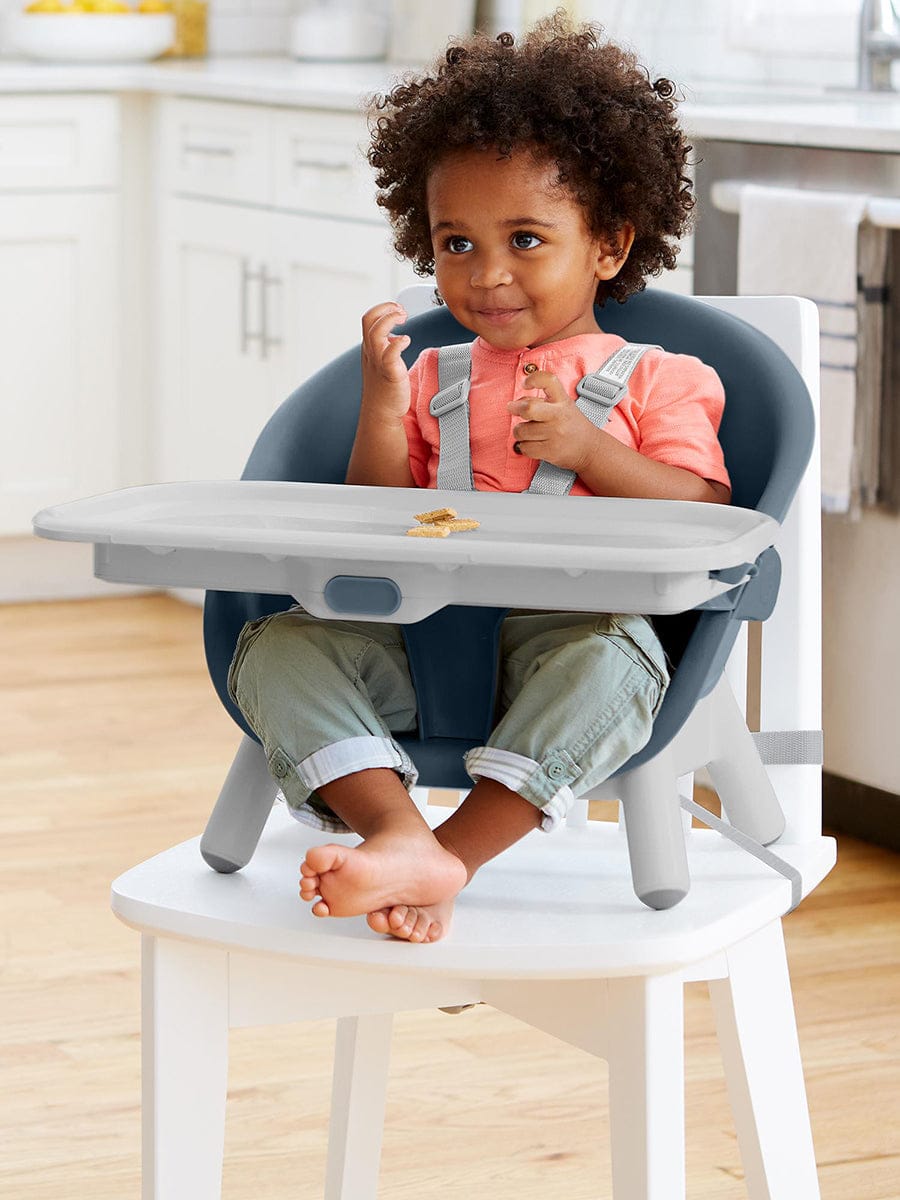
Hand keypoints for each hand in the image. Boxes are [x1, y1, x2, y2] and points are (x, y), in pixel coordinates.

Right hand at [361, 301, 411, 421]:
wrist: (381, 413)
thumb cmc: (385, 389)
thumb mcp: (382, 362)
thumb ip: (387, 348)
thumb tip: (396, 337)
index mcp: (369, 348)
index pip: (369, 318)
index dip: (383, 309)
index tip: (398, 310)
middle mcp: (371, 352)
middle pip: (368, 320)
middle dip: (385, 309)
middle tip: (402, 312)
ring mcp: (379, 362)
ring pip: (376, 332)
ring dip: (390, 319)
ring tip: (403, 319)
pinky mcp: (389, 373)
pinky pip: (390, 354)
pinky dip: (398, 343)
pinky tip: (406, 340)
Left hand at [507, 370, 598, 473]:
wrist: (590, 448)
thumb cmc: (572, 426)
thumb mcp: (563, 406)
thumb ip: (542, 401)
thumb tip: (517, 403)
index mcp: (562, 401)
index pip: (548, 380)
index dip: (533, 379)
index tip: (525, 384)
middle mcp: (558, 416)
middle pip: (528, 408)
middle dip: (515, 408)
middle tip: (513, 408)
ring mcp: (554, 434)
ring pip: (521, 431)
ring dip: (519, 431)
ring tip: (528, 432)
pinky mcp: (550, 451)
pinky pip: (524, 447)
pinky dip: (524, 446)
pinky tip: (532, 443)